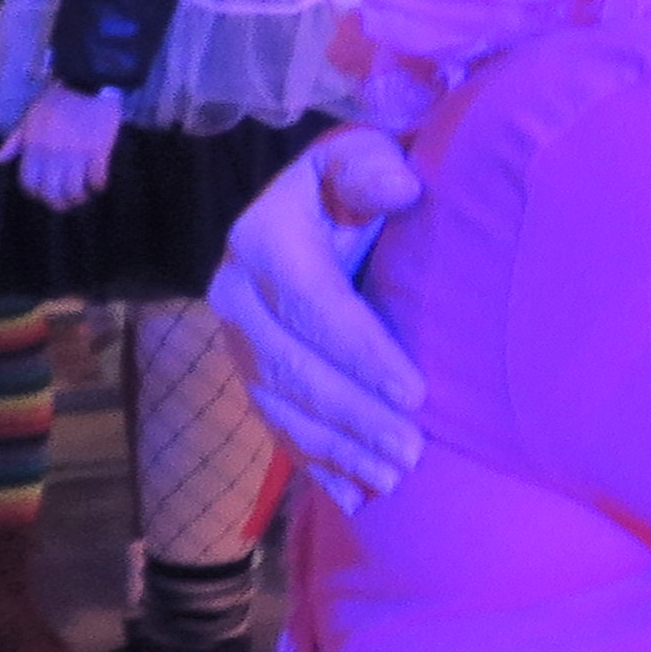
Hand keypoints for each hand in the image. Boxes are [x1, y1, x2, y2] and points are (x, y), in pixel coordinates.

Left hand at [6, 84, 118, 212]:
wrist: (87, 82)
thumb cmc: (56, 99)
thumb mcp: (28, 119)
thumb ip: (13, 143)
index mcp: (33, 147)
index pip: (29, 182)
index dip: (37, 194)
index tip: (45, 196)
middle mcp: (52, 154)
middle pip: (52, 192)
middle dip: (60, 204)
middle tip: (68, 204)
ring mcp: (77, 154)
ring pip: (75, 189)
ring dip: (80, 197)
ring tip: (84, 195)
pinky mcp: (99, 151)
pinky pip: (98, 178)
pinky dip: (98, 186)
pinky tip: (99, 184)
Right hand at [215, 123, 429, 502]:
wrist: (316, 205)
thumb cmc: (357, 179)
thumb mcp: (362, 156)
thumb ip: (373, 167)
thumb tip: (400, 190)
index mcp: (263, 238)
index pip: (312, 304)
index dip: (361, 351)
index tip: (415, 391)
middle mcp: (235, 293)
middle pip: (293, 367)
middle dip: (353, 415)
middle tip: (412, 452)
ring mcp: (238, 340)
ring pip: (281, 404)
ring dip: (337, 447)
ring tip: (395, 476)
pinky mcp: (248, 371)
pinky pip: (275, 424)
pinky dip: (315, 463)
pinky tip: (354, 496)